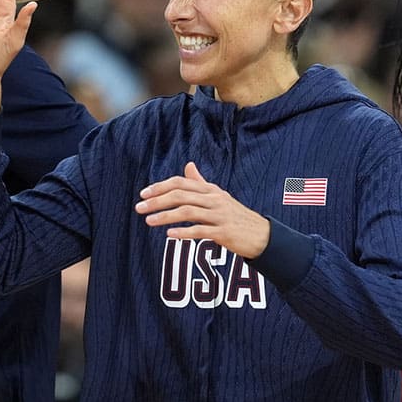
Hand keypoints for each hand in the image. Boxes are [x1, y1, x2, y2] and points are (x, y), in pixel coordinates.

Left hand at [135, 161, 269, 257]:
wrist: (262, 235)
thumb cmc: (236, 216)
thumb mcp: (219, 196)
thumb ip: (201, 183)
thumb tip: (188, 165)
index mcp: (211, 190)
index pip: (181, 183)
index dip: (160, 187)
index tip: (143, 194)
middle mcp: (214, 199)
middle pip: (181, 196)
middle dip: (157, 201)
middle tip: (139, 208)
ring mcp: (220, 215)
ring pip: (188, 212)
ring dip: (165, 216)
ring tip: (148, 221)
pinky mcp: (224, 232)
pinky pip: (201, 230)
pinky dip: (184, 232)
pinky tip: (169, 235)